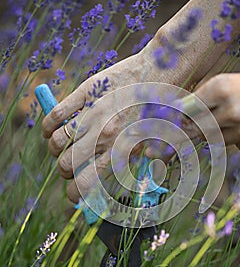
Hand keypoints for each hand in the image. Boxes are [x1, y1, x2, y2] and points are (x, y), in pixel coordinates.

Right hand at [42, 52, 150, 202]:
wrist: (163, 71)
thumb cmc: (165, 109)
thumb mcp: (157, 144)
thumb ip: (138, 165)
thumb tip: (126, 184)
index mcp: (121, 152)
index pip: (85, 183)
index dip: (74, 194)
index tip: (74, 196)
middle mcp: (103, 135)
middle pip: (66, 165)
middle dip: (65, 172)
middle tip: (69, 170)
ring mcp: (91, 114)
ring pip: (56, 142)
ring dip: (55, 151)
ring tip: (59, 150)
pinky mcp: (85, 93)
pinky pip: (55, 115)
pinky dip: (47, 126)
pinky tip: (49, 130)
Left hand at [184, 64, 239, 154]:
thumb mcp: (236, 79)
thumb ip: (209, 95)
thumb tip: (181, 110)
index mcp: (221, 86)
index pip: (186, 109)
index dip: (179, 115)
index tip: (174, 121)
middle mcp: (230, 108)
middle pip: (197, 128)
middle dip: (195, 127)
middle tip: (200, 124)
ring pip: (215, 140)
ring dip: (219, 133)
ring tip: (237, 118)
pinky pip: (239, 148)